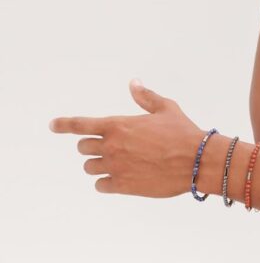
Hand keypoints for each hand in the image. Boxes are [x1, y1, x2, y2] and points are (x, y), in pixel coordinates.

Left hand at [49, 79, 205, 197]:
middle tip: (110, 143)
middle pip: (84, 147)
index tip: (53, 125)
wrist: (196, 160)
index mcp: (118, 125)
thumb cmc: (182, 131)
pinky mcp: (123, 186)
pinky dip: (106, 181)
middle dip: (92, 144)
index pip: (81, 125)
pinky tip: (119, 176)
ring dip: (98, 162)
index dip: (64, 124)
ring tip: (116, 160)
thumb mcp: (165, 108)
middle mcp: (112, 147)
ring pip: (89, 167)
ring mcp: (115, 168)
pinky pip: (100, 185)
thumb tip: (134, 83)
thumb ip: (145, 96)